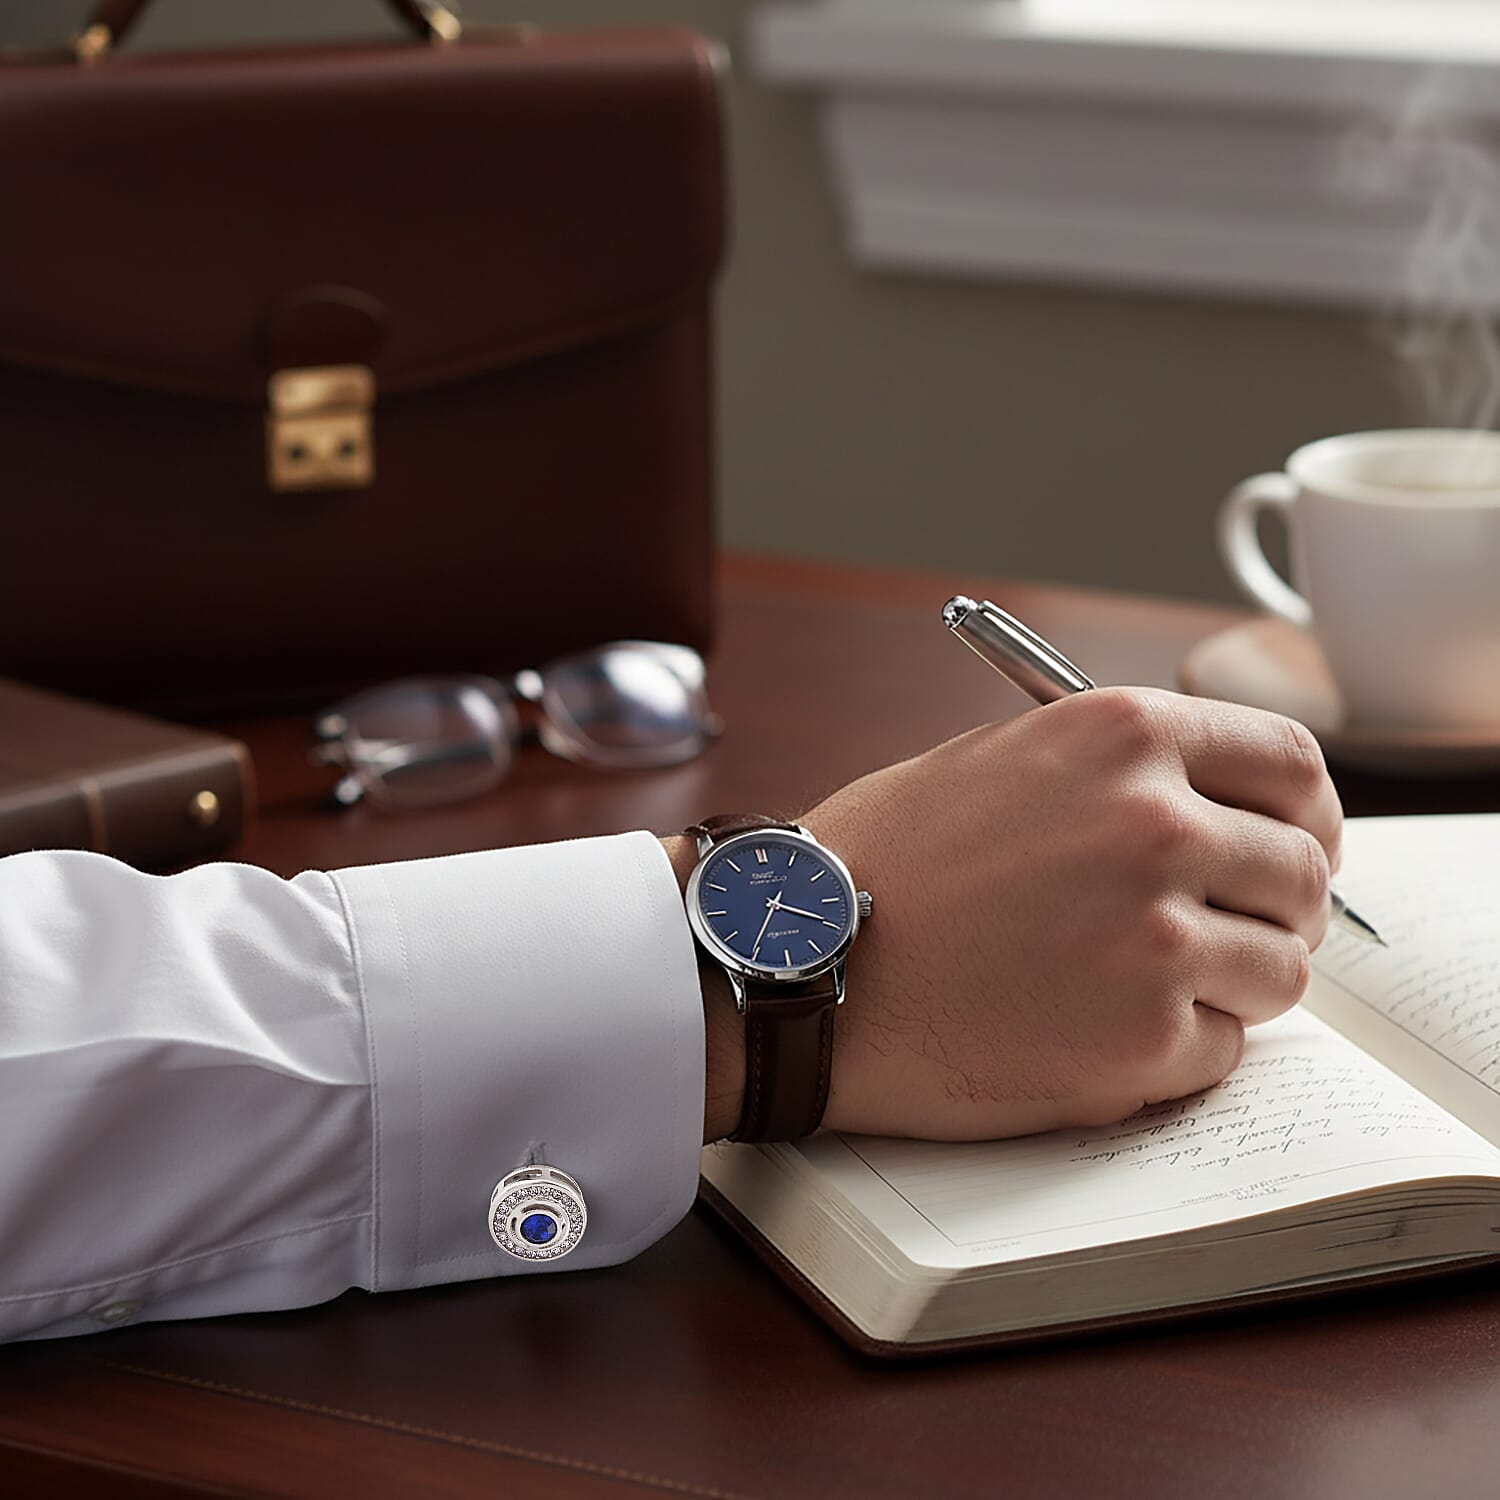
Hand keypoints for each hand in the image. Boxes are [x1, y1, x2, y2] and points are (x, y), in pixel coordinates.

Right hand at [678, 687, 1340, 1142]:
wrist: (795, 960)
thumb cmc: (878, 863)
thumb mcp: (1000, 761)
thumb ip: (1120, 771)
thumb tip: (1217, 807)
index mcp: (1122, 735)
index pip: (1292, 763)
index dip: (1304, 814)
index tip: (1291, 845)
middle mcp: (1155, 824)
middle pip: (1301, 872)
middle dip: (1273, 907)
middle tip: (1222, 931)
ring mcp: (1154, 935)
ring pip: (1279, 969)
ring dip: (1228, 983)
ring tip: (1136, 985)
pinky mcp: (1140, 1040)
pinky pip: (1220, 1048)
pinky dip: (1174, 1048)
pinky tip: (1091, 1029)